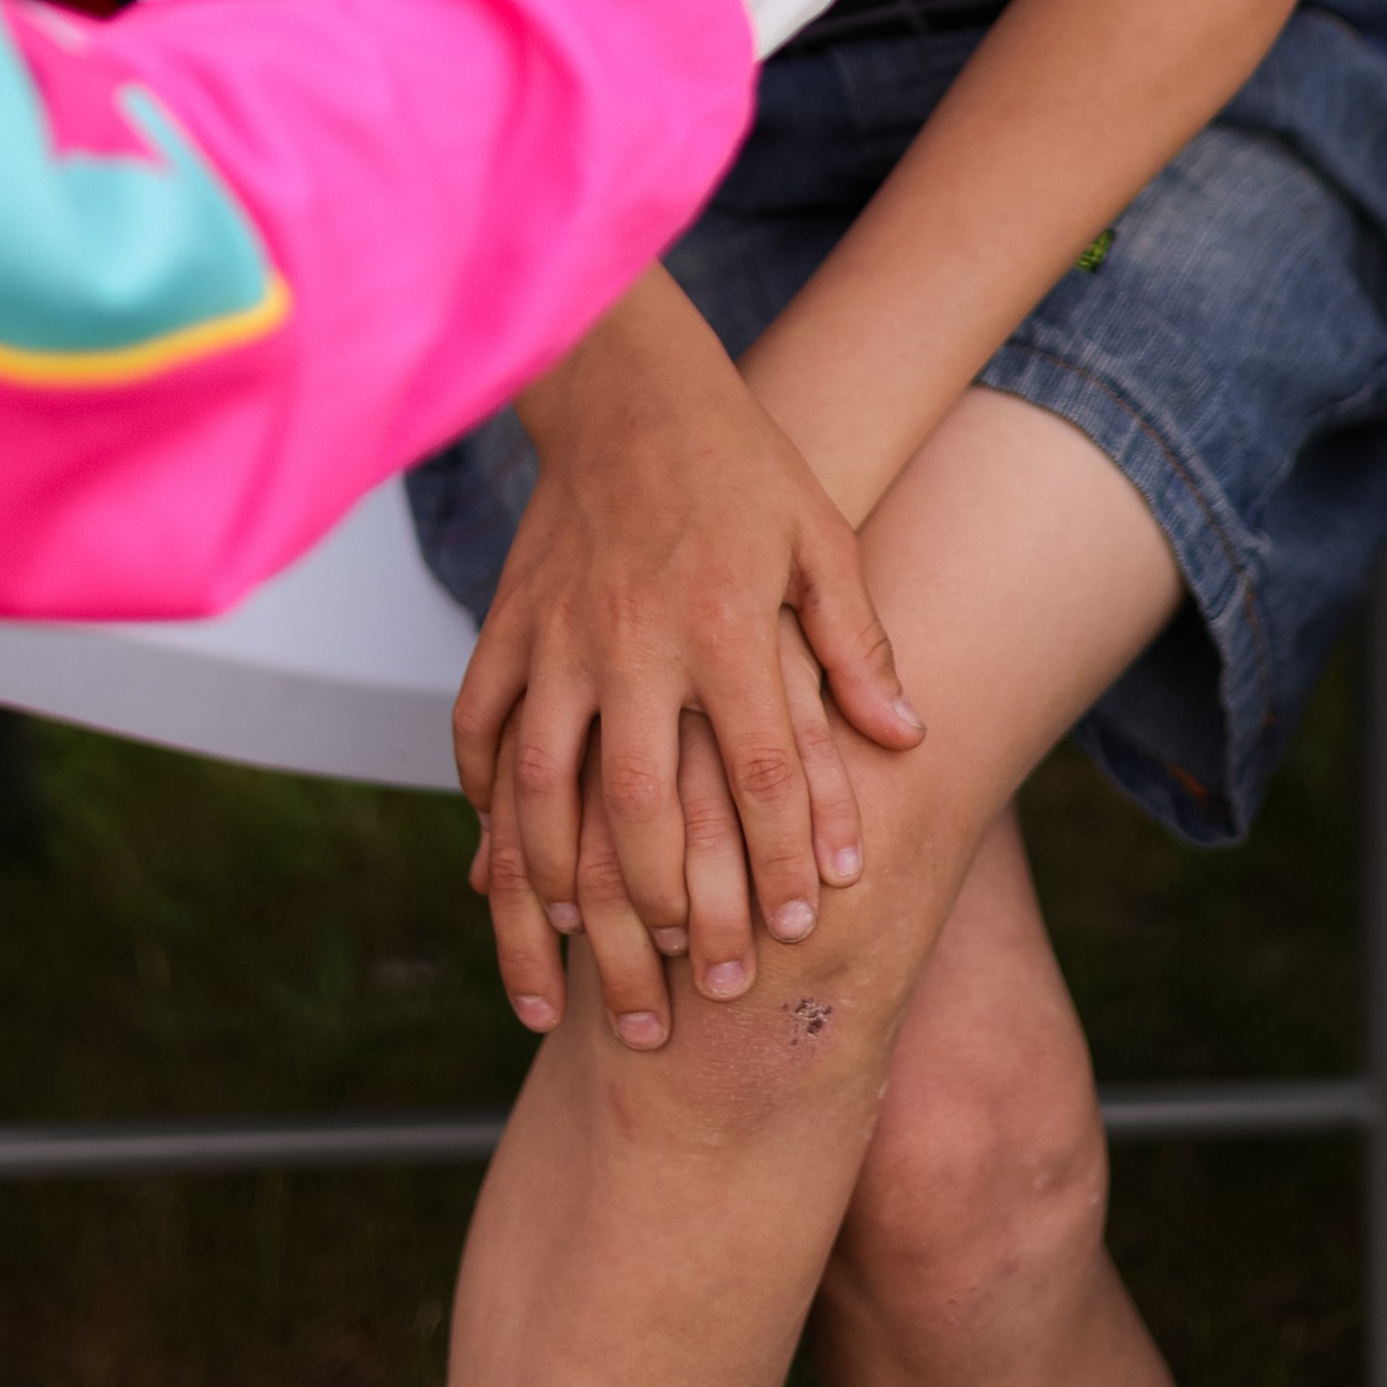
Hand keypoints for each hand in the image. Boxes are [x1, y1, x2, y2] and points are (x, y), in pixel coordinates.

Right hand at [455, 266, 919, 1048]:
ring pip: (542, 796)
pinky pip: (480, 734)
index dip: (786, 857)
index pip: (764, 768)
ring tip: (565, 992)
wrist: (626, 381)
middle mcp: (634, 640)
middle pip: (641, 811)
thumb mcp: (822, 538)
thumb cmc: (740, 463)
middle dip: (663, 922)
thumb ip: (857, 645)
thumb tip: (905, 742)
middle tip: (683, 1006)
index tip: (800, 929)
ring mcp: (558, 638)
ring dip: (551, 906)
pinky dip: (487, 810)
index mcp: (725, 621)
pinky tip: (502, 872)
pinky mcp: (506, 626)